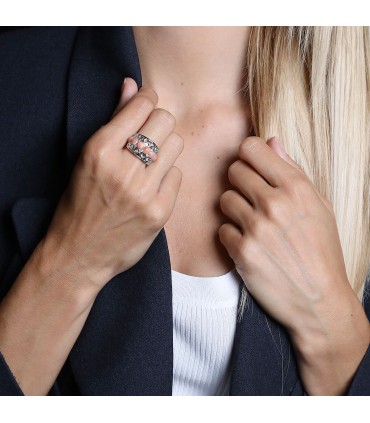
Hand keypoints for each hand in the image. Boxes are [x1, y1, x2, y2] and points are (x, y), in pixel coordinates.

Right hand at [39, 78, 183, 292]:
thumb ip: (113, 120)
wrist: (79, 253)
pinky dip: (168, 177)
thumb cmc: (79, 203)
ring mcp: (144, 193)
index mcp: (98, 151)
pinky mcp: (160, 212)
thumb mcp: (86, 159)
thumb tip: (132, 85)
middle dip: (158, 124)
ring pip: (176, 145)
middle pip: (165, 121)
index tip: (147, 105)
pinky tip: (153, 187)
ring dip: (166, 149)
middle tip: (149, 136)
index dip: (147, 100)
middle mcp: (122, 170)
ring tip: (151, 163)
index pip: (141, 106)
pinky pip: (178, 176)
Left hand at [219, 136, 369, 393]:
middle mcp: (274, 203)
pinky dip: (231, 235)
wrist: (320, 301)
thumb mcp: (319, 207)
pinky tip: (247, 244)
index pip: (252, 148)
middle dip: (239, 181)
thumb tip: (272, 142)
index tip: (251, 167)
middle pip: (233, 170)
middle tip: (250, 198)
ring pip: (224, 198)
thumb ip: (293, 172)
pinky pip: (221, 229)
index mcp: (296, 188)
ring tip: (250, 223)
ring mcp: (256, 228)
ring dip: (233, 209)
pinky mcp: (242, 252)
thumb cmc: (322, 251)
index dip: (248, 155)